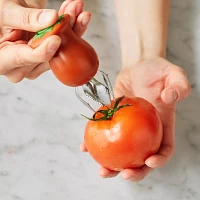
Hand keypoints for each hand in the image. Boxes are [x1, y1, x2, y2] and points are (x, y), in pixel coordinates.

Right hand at [0, 0, 90, 81]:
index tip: (56, 39)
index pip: (25, 58)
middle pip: (47, 55)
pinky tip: (77, 16)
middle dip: (62, 33)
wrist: (10, 14)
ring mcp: (37, 63)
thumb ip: (25, 17)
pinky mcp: (49, 57)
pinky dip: (72, 30)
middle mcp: (22, 67)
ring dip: (72, 29)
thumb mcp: (6, 12)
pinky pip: (64, 47)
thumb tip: (51, 19)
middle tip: (71, 15)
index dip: (43, 51)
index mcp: (4, 60)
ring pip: (60, 52)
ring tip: (75, 9)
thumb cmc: (0, 14)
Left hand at [80, 57, 190, 180]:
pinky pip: (104, 134)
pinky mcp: (114, 120)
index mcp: (161, 125)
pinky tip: (85, 146)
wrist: (138, 67)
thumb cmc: (156, 70)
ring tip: (102, 170)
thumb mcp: (172, 73)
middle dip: (134, 171)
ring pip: (120, 152)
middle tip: (123, 174)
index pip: (164, 148)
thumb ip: (178, 85)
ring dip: (111, 164)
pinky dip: (94, 142)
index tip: (149, 162)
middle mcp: (144, 131)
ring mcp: (128, 128)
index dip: (159, 160)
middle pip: (141, 158)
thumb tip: (170, 98)